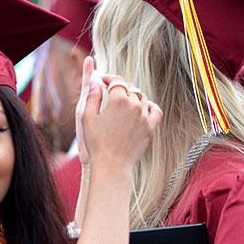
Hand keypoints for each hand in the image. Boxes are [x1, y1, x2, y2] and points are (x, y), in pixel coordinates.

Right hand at [76, 58, 162, 175]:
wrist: (112, 165)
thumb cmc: (97, 143)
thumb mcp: (87, 117)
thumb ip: (92, 96)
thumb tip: (94, 82)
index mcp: (118, 100)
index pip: (117, 80)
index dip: (109, 78)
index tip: (103, 80)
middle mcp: (134, 105)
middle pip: (129, 88)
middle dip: (119, 88)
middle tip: (110, 93)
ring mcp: (145, 116)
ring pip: (142, 98)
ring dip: (132, 97)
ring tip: (123, 104)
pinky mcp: (151, 128)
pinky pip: (155, 110)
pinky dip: (150, 107)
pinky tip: (142, 109)